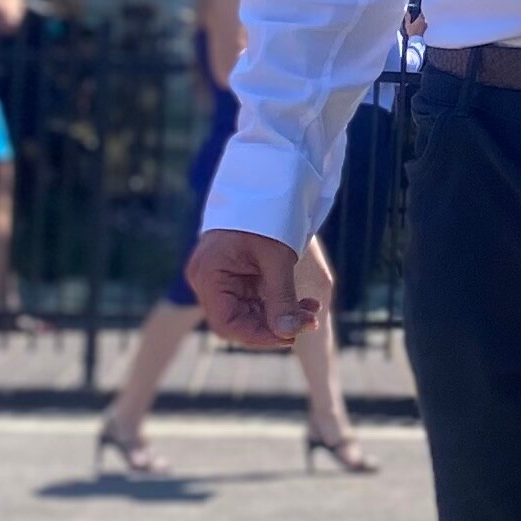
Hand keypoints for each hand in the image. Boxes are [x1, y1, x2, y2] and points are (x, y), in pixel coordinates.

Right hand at [190, 225, 329, 348]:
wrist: (268, 183)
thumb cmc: (269, 214)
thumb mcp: (278, 259)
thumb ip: (282, 299)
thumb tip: (287, 334)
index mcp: (209, 275)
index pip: (227, 324)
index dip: (259, 336)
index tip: (291, 336)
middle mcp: (208, 280)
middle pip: (239, 321)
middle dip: (276, 326)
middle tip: (311, 321)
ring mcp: (221, 278)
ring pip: (250, 313)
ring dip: (282, 316)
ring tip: (312, 310)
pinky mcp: (235, 275)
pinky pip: (255, 300)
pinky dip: (279, 304)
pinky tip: (304, 303)